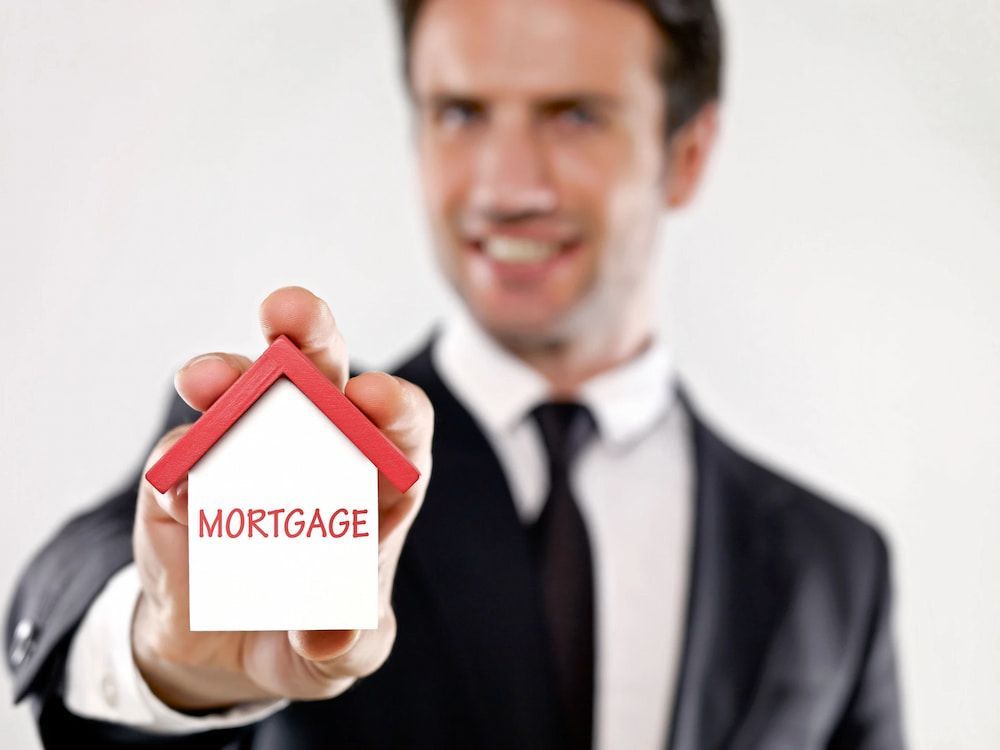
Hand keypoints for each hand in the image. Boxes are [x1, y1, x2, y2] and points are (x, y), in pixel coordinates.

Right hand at [131, 286, 432, 709]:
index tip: (376, 401)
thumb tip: (327, 634)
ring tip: (206, 378)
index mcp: (377, 479)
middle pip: (321, 376)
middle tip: (289, 312)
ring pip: (240, 398)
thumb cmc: (311, 630)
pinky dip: (177, 466)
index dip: (392, 407)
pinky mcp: (182, 484)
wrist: (229, 651)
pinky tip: (179, 490)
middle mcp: (315, 449)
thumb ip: (346, 639)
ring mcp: (244, 457)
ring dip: (226, 379)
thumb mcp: (341, 648)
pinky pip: (177, 463)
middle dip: (309, 336)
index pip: (397, 426)